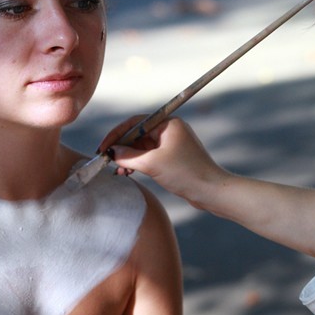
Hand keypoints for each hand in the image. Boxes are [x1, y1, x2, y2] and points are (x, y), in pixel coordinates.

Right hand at [98, 116, 225, 205]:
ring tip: (119, 170)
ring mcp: (171, 144)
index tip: (104, 148)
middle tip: (107, 160)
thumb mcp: (152, 164)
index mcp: (168, 124)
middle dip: (122, 148)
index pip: (135, 123)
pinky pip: (149, 156)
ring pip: (142, 147)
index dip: (117, 134)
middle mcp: (170, 130)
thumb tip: (112, 152)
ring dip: (128, 158)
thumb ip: (129, 156)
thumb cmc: (186, 173)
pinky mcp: (172, 158)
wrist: (211, 191)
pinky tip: (129, 172)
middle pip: (137, 134)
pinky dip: (137, 163)